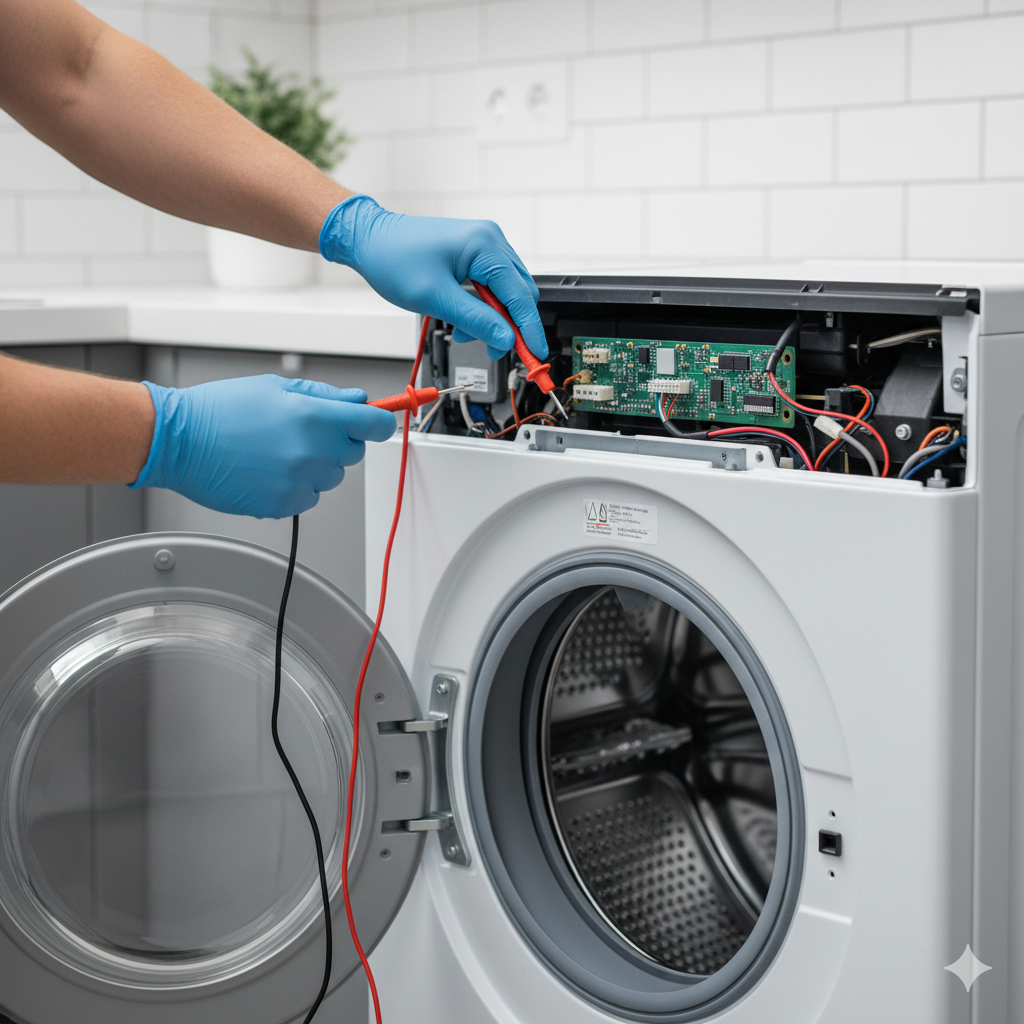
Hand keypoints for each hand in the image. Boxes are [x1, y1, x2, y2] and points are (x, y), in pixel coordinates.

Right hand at [131, 375, 396, 517]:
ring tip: (277, 450)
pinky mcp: (283, 504)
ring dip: (315, 465)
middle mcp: (312, 451)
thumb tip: (357, 400)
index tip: (379, 422)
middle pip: (353, 453)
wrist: (179, 440)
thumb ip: (324, 396)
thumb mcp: (276, 387)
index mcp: (314, 417)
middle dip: (338, 442)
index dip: (379, 422)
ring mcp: (299, 481)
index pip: (375, 425)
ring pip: (331, 477)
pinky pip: (308, 497)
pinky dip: (296, 486)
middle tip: (304, 431)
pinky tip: (269, 469)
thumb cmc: (220, 411)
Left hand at [319, 195, 546, 361]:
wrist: (369, 239)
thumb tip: (506, 338)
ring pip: (506, 293)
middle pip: (519, 294)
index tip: (535, 355)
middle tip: (494, 350)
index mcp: (484, 245)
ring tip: (465, 332)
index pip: (520, 295)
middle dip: (509, 326)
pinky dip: (482, 309)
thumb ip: (475, 320)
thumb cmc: (393, 259)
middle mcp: (490, 240)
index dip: (529, 329)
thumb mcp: (435, 298)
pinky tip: (463, 320)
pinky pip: (491, 287)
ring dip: (492, 319)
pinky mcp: (475, 254)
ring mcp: (484, 245)